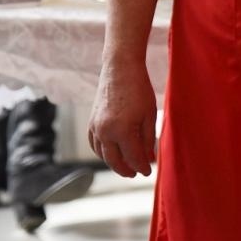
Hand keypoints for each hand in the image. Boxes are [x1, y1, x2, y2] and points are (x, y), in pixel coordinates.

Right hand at [86, 58, 156, 176]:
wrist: (120, 68)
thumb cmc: (139, 89)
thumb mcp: (149, 115)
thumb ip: (148, 139)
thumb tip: (148, 159)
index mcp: (123, 130)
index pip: (133, 157)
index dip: (142, 167)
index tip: (148, 172)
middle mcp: (105, 131)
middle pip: (115, 161)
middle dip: (127, 170)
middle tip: (136, 173)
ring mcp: (95, 127)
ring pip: (103, 155)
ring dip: (114, 163)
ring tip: (125, 166)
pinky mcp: (91, 121)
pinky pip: (94, 144)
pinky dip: (102, 152)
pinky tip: (110, 154)